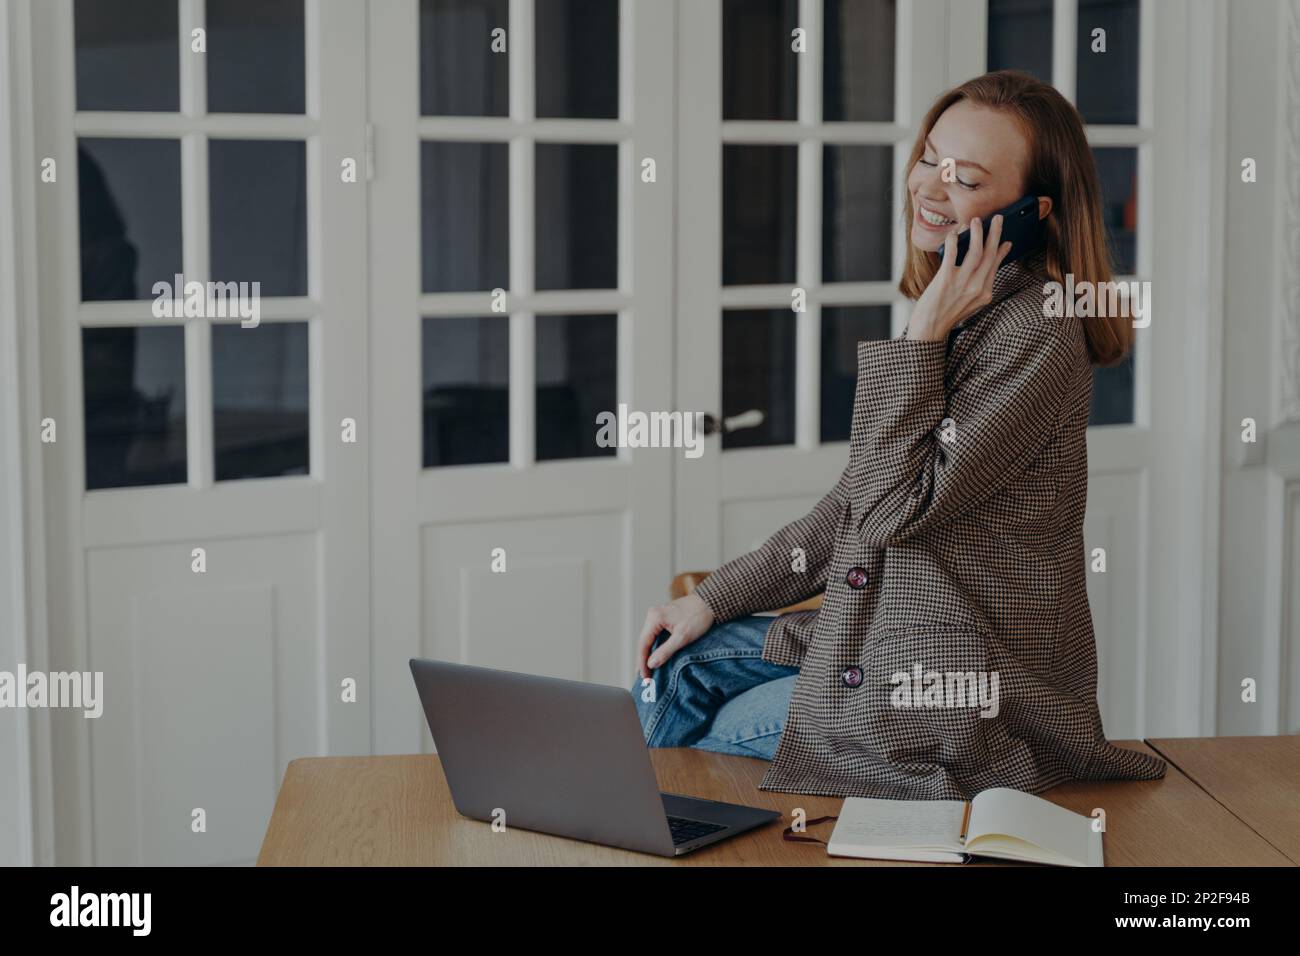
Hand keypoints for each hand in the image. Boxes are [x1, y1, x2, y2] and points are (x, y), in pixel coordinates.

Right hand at [634, 593, 714, 680]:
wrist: (710, 602)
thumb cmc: (698, 617)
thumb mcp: (683, 637)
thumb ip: (665, 651)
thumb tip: (650, 664)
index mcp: (654, 618)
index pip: (643, 644)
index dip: (642, 663)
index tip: (644, 677)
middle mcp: (652, 615)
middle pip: (643, 642)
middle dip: (643, 660)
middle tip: (644, 678)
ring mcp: (657, 615)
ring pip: (648, 639)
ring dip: (647, 654)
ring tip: (647, 671)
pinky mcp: (663, 618)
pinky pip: (655, 635)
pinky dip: (654, 647)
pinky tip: (654, 656)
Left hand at [906, 214, 1012, 341]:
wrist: (929, 330)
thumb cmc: (947, 314)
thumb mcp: (971, 302)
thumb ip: (980, 284)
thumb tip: (988, 265)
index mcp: (985, 293)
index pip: (995, 266)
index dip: (1001, 251)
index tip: (1006, 240)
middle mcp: (977, 287)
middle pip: (989, 254)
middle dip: (995, 234)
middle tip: (997, 219)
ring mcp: (962, 283)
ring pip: (975, 251)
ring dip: (977, 233)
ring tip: (976, 221)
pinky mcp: (946, 279)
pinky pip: (952, 253)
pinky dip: (954, 240)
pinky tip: (955, 232)